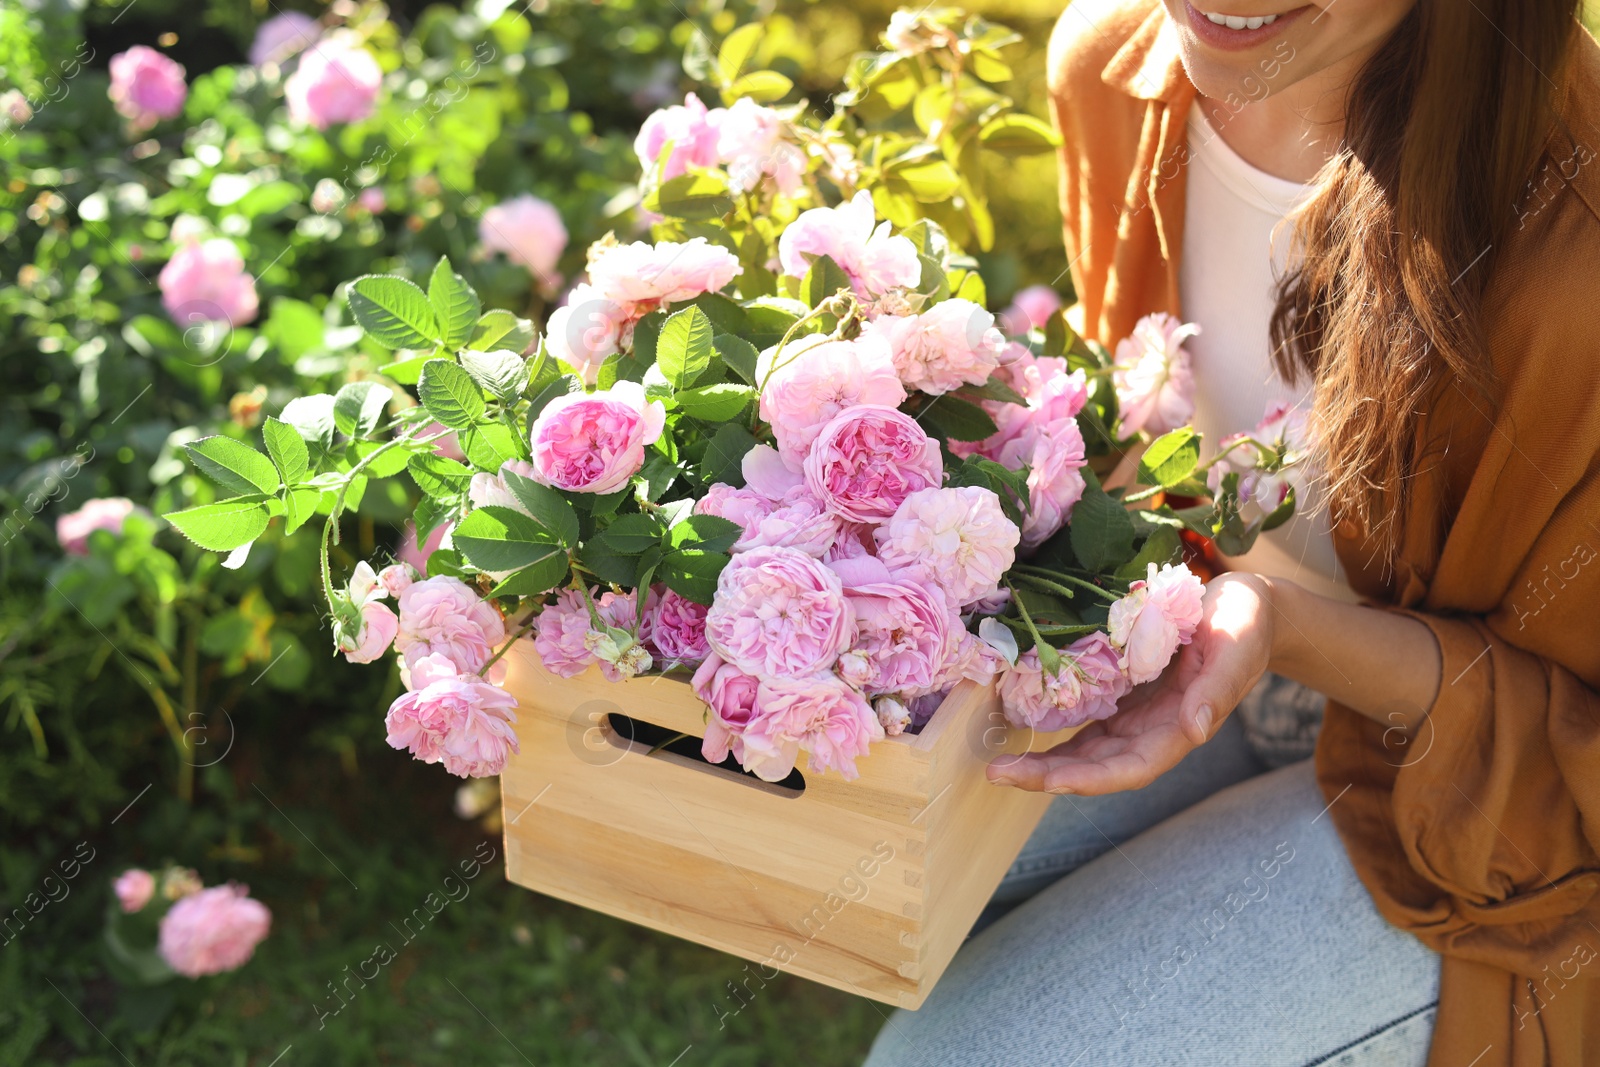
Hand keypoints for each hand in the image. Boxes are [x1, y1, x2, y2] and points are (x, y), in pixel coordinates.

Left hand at [988, 572, 1278, 794]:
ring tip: (999, 764)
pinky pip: (1086, 719)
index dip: (1091, 779)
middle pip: (1098, 767)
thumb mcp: (1236, 647)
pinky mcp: (1125, 693)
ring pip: (1085, 749)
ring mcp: (1137, 715)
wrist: (1246, 607)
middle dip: (1049, 776)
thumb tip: (1196, 731)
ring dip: (1044, 760)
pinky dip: (1054, 727)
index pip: (1132, 767)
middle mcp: (1155, 730)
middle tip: (998, 774)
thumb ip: (1217, 690)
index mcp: (1182, 726)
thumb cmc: (1245, 623)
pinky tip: (1019, 727)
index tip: (1050, 782)